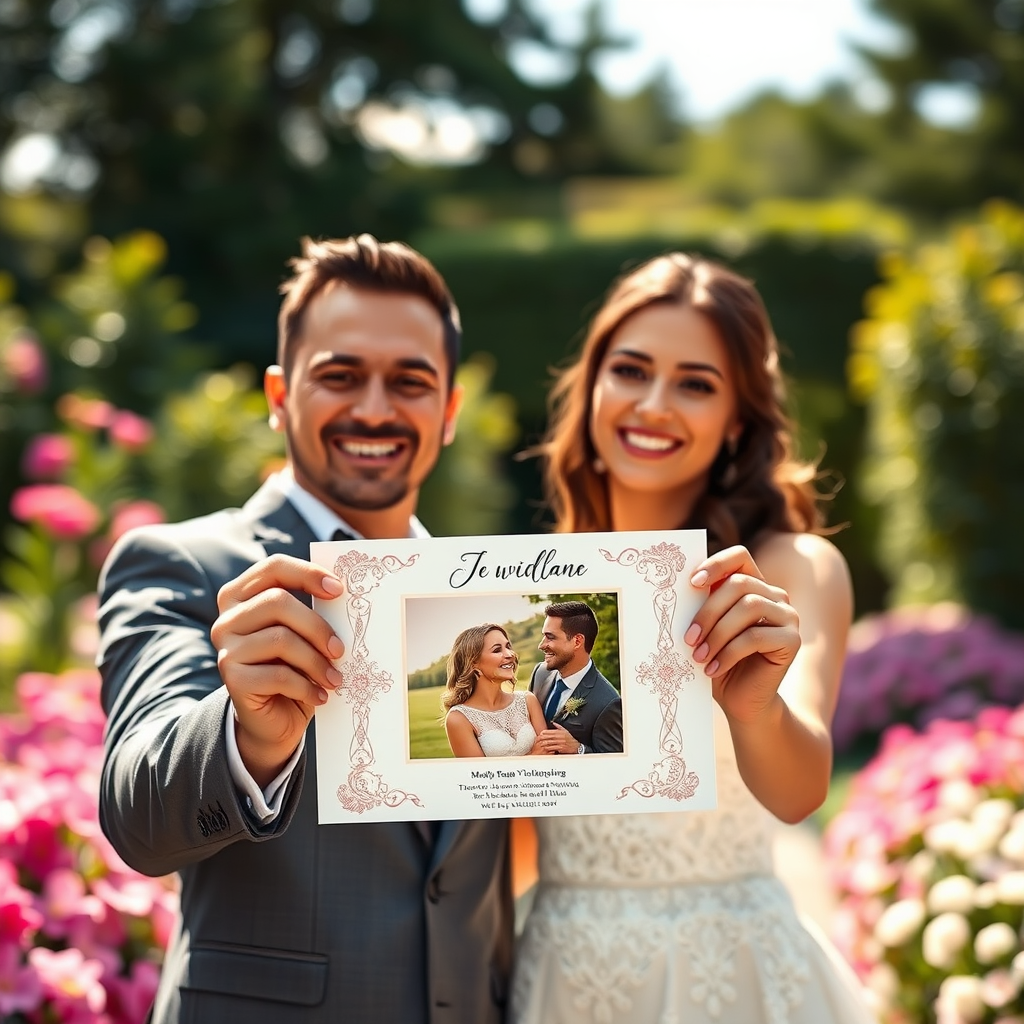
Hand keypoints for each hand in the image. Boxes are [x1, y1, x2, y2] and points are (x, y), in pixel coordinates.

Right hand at [211, 554, 344, 785]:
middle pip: (277, 602)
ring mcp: (226, 648)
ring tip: (334, 679)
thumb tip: (344, 594)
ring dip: (316, 662)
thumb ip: (313, 610)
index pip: (274, 567)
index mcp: (242, 595)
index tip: (339, 590)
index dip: (307, 573)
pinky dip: (306, 687)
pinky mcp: (232, 679)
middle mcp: (227, 618)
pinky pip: (278, 675)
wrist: (274, 718)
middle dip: (317, 627)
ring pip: (280, 639)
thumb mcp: (303, 634)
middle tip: (341, 650)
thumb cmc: (294, 666)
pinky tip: (320, 696)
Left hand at [537, 723, 580, 754]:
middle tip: (539, 738)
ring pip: (551, 742)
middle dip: (543, 737)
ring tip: (540, 744)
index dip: (546, 732)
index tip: (541, 733)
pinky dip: (549, 748)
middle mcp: (560, 737)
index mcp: (561, 732)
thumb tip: (553, 722)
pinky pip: (553, 748)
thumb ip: (559, 726)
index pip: (552, 731)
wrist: (576, 746)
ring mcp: (561, 743)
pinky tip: (546, 748)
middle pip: (550, 737)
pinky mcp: (561, 748)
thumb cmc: (570, 739)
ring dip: (545, 743)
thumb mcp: (566, 731)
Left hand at [686, 545, 799, 725]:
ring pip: (748, 608)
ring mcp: (788, 616)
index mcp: (754, 585)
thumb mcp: (706, 629)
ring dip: (717, 633)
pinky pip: (755, 637)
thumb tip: (674, 585)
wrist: (742, 701)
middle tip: (688, 637)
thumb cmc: (718, 661)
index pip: (739, 557)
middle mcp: (775, 595)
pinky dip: (728, 653)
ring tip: (698, 656)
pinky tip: (712, 669)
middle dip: (708, 611)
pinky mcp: (792, 640)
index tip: (692, 583)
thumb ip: (700, 604)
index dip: (716, 564)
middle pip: (739, 584)